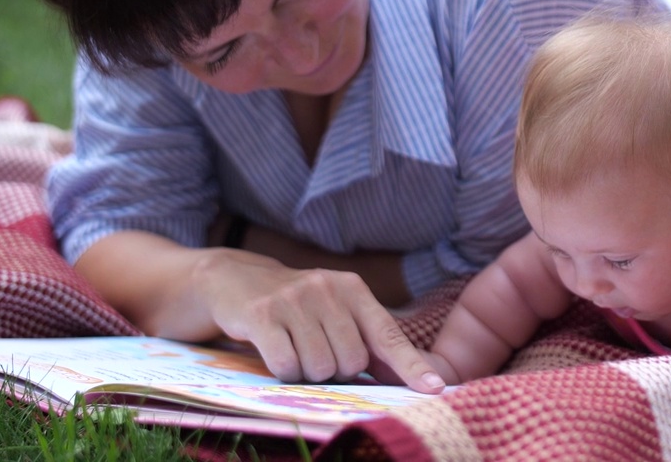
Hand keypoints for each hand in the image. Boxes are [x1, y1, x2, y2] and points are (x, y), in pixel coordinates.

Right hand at [200, 248, 445, 393]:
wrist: (235, 279)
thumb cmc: (297, 306)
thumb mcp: (337, 312)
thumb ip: (373, 343)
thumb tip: (420, 380)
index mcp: (353, 289)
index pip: (388, 336)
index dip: (411, 367)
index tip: (436, 390)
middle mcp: (327, 288)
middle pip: (351, 363)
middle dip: (334, 370)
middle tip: (313, 349)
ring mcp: (294, 299)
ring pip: (319, 368)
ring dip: (306, 372)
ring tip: (293, 347)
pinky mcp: (262, 314)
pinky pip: (287, 366)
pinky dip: (282, 371)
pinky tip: (274, 349)